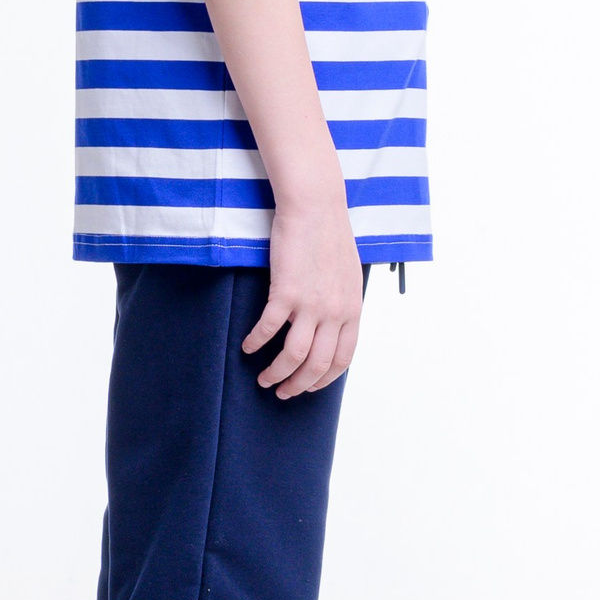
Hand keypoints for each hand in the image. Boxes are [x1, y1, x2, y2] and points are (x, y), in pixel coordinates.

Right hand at [244, 197, 364, 396]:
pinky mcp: (286, 293)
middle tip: (283, 391)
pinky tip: (247, 347)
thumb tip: (331, 328)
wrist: (316, 208)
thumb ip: (342, 306)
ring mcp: (311, 305)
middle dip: (298, 385)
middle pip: (317, 365)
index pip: (342, 360)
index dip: (323, 380)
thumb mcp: (348, 278)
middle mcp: (334, 313)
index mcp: (352, 311)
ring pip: (293, 356)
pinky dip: (255, 342)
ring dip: (276, 373)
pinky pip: (268, 329)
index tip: (309, 386)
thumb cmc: (330, 237)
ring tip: (264, 379)